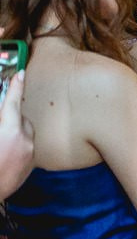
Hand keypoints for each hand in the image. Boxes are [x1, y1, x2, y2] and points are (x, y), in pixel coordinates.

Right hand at [0, 74, 33, 197]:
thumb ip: (1, 120)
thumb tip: (3, 112)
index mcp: (9, 131)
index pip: (13, 103)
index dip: (15, 87)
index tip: (20, 74)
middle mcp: (23, 140)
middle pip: (21, 118)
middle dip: (10, 117)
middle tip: (0, 124)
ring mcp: (29, 152)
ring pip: (25, 132)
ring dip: (15, 131)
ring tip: (1, 141)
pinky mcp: (31, 163)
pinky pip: (27, 146)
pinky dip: (18, 144)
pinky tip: (5, 152)